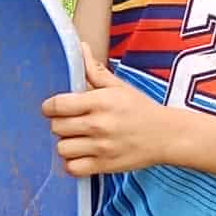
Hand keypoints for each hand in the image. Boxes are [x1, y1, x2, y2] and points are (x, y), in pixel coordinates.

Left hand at [42, 49, 169, 177]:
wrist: (166, 136)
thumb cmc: (140, 109)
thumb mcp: (119, 87)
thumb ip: (95, 70)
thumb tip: (80, 48)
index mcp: (100, 102)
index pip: (58, 105)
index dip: (49, 107)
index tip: (53, 108)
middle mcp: (99, 125)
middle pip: (56, 127)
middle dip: (59, 123)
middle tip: (69, 122)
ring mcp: (101, 148)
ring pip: (62, 148)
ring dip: (66, 143)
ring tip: (76, 139)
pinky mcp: (104, 166)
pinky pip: (72, 168)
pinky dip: (72, 163)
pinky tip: (81, 154)